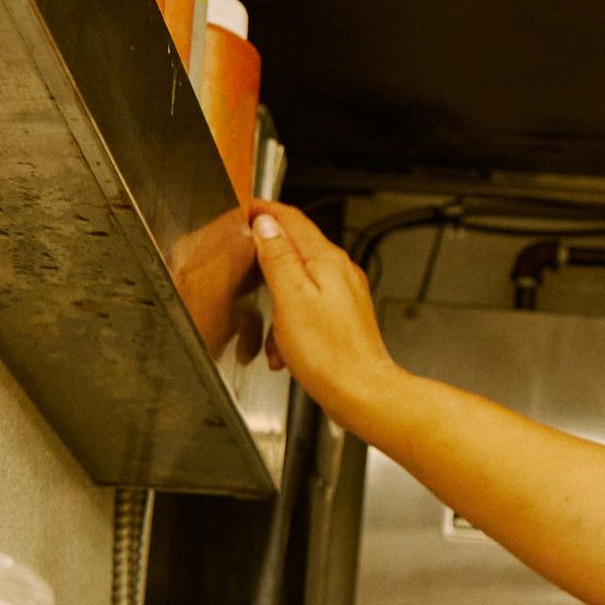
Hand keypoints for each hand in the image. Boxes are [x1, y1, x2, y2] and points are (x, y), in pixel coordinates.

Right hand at [249, 204, 401, 433]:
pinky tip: (282, 350)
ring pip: (296, 285)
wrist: (361, 394)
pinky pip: (305, 310)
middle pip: (294, 249)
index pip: (292, 219)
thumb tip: (265, 225)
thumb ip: (277, 257)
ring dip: (274, 307)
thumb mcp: (290, 298)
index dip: (264, 211)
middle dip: (264, 263)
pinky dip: (288, 326)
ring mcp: (342, 295)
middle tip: (242, 271)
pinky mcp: (340, 319)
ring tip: (269, 335)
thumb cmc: (330, 354)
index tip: (243, 209)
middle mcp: (339, 272)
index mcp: (327, 261)